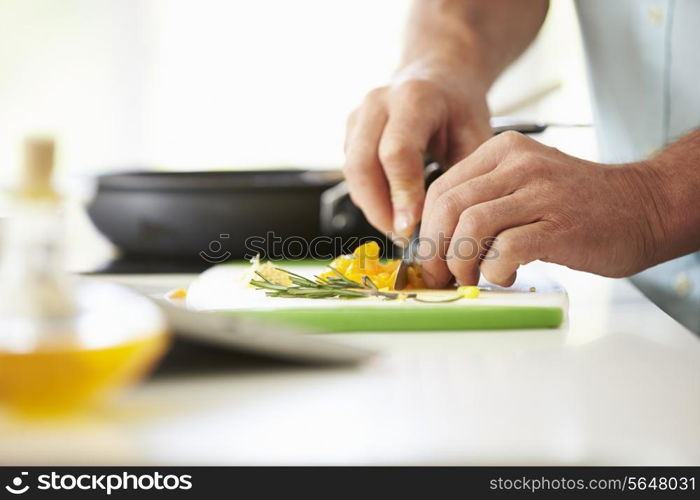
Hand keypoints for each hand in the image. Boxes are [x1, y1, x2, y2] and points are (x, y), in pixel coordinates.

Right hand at [343, 69, 491, 238]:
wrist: (439, 78)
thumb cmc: (459, 110)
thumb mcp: (476, 136)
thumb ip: (462, 175)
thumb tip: (446, 225)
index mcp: (415, 98)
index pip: (397, 153)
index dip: (402, 194)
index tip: (412, 228)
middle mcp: (379, 102)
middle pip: (362, 164)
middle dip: (379, 208)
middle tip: (402, 237)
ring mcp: (359, 115)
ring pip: (351, 171)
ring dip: (371, 206)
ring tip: (398, 229)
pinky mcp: (349, 130)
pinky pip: (351, 172)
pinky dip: (368, 197)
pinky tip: (390, 210)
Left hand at [419, 132, 668, 286]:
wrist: (643, 207)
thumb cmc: (578, 204)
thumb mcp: (525, 183)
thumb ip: (485, 199)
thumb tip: (439, 241)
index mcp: (503, 151)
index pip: (441, 188)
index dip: (427, 230)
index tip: (429, 259)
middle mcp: (519, 164)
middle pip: (448, 207)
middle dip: (435, 251)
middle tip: (442, 277)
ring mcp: (540, 192)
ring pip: (471, 227)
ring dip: (462, 264)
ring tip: (473, 279)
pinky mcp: (558, 225)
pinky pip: (506, 250)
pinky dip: (495, 271)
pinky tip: (506, 276)